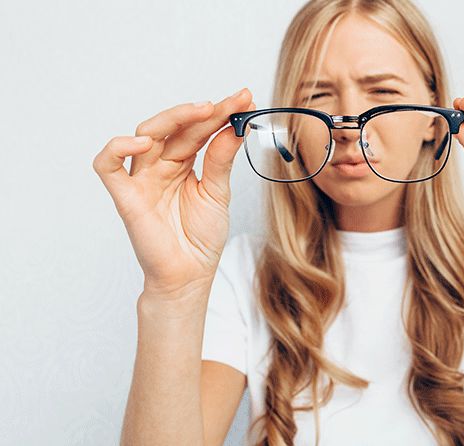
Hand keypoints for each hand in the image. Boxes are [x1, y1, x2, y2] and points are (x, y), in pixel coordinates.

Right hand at [93, 89, 254, 295]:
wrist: (189, 275)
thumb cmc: (200, 238)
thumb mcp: (218, 193)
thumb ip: (221, 161)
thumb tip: (235, 128)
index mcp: (183, 164)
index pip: (198, 131)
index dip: (220, 114)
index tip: (244, 99)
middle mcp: (160, 166)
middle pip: (175, 128)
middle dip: (204, 112)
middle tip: (230, 102)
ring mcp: (141, 179)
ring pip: (145, 134)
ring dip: (173, 118)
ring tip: (203, 111)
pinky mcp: (125, 196)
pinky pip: (108, 165)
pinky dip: (118, 148)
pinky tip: (145, 142)